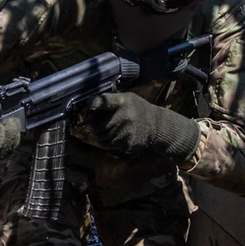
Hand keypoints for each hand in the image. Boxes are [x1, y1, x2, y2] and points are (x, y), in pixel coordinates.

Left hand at [78, 92, 199, 160]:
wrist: (156, 124)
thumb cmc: (136, 109)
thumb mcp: (126, 98)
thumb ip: (110, 101)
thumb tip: (88, 106)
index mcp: (123, 101)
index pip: (103, 101)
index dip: (93, 104)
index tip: (90, 107)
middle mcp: (125, 115)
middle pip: (99, 126)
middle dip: (95, 128)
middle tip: (95, 126)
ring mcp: (128, 131)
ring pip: (103, 139)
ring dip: (100, 138)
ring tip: (104, 133)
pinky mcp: (129, 143)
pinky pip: (111, 147)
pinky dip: (108, 144)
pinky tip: (113, 139)